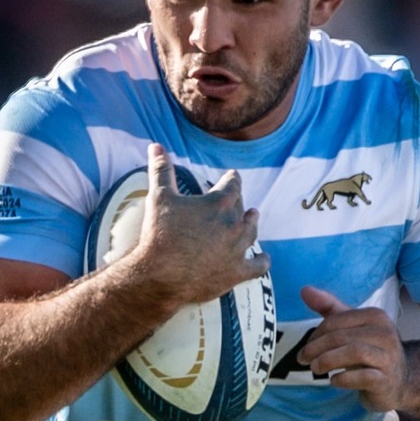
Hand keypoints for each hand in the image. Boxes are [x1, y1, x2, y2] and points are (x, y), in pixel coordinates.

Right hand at [127, 145, 264, 307]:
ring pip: (251, 232)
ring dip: (251, 223)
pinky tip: (264, 258)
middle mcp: (234, 225)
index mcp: (219, 203)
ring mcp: (238, 249)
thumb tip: (155, 145)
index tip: (232, 176)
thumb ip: (161, 170)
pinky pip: (258, 265)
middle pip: (242, 208)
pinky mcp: (238, 272)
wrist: (161, 275)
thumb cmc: (160, 234)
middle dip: (237, 202)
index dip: (231, 179)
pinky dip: (262, 261)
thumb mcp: (159, 197)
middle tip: (234, 200)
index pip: (233, 184)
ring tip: (252, 217)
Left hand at [300, 286, 407, 407]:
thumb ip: (330, 309)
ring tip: (315, 368)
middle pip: (342, 336)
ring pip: (354, 352)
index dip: (317, 334)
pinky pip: (363, 376)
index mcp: (375, 316)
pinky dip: (344, 379)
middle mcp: (385, 333)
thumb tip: (304, 290)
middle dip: (317, 348)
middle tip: (304, 359)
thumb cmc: (371, 352)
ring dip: (328, 361)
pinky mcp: (386, 380)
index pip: (337, 320)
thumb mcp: (352, 328)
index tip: (307, 347)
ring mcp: (388, 357)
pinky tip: (334, 381)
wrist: (400, 381)